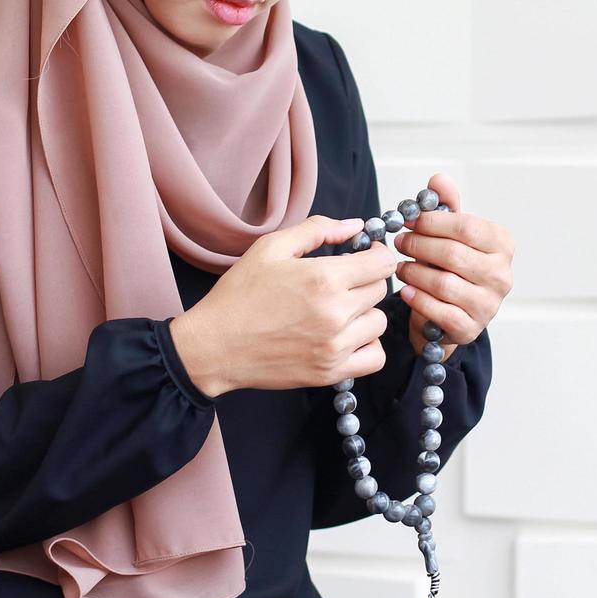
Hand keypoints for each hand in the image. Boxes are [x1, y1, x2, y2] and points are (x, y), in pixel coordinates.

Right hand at [170, 215, 396, 396]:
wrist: (214, 345)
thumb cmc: (239, 295)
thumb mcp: (272, 248)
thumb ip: (318, 229)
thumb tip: (355, 225)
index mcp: (324, 278)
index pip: (382, 262)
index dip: (376, 254)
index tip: (364, 256)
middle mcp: (335, 313)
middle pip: (381, 290)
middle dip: (366, 280)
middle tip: (342, 282)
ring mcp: (335, 346)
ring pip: (379, 322)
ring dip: (366, 313)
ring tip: (339, 309)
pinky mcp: (330, 372)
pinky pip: (375, 357)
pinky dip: (368, 346)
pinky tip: (347, 336)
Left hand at [392, 173, 514, 361]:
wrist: (451, 310)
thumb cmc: (451, 265)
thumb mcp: (450, 233)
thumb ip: (446, 206)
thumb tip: (439, 179)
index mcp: (502, 244)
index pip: (466, 226)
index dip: (432, 222)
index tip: (408, 220)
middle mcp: (502, 274)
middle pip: (453, 254)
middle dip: (419, 246)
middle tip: (399, 242)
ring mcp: (490, 304)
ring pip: (444, 284)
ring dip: (414, 273)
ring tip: (400, 267)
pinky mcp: (472, 328)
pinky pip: (440, 311)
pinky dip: (418, 299)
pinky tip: (406, 291)